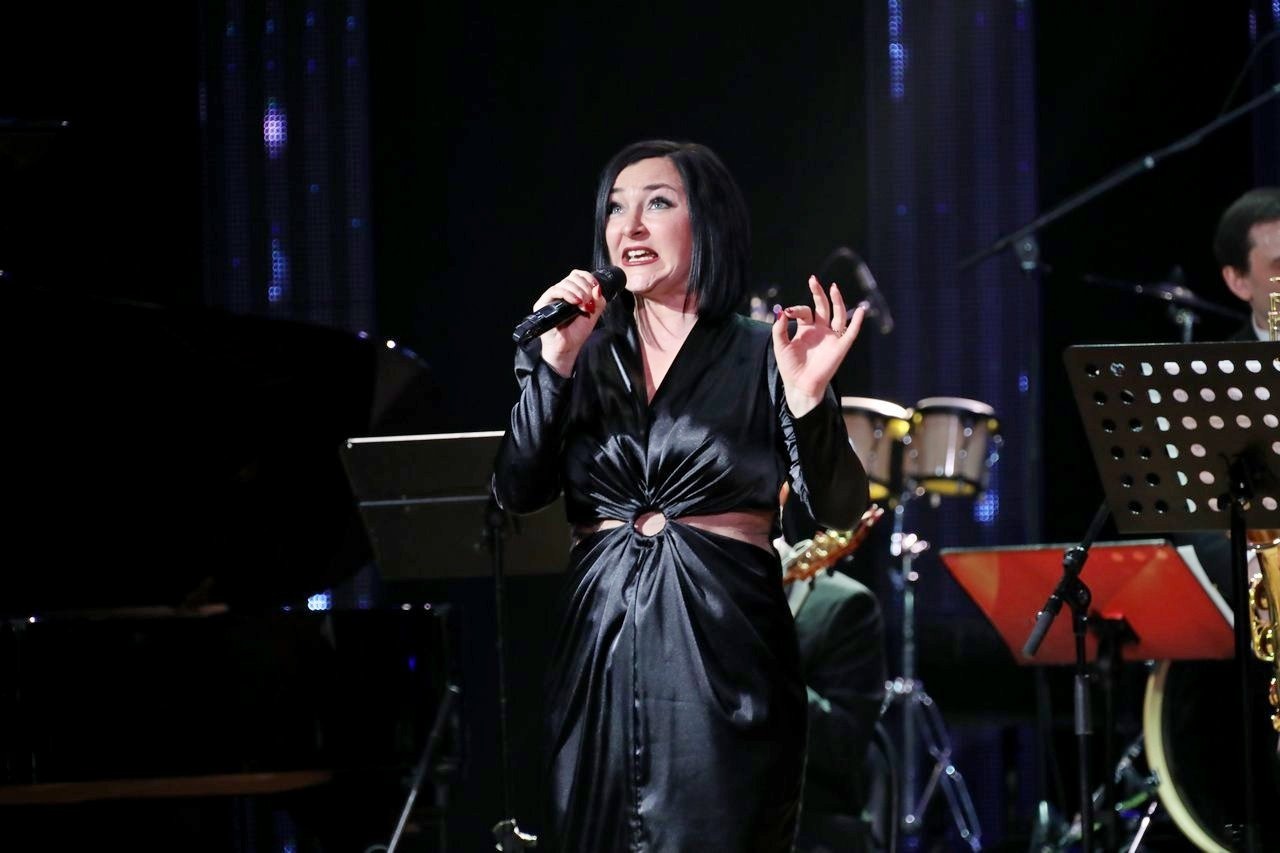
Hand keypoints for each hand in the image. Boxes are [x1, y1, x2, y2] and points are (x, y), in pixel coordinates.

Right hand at [534, 269, 607, 375]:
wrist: (567, 347)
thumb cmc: (577, 332)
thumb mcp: (593, 314)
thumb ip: (598, 300)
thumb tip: (597, 288)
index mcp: (572, 292)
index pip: (578, 275)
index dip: (588, 278)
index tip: (596, 287)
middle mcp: (561, 292)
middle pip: (573, 277)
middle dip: (585, 287)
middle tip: (589, 301)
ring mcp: (551, 297)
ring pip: (565, 283)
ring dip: (578, 291)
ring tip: (583, 304)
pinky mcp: (542, 304)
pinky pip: (554, 291)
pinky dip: (567, 294)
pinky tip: (575, 302)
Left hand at [771, 275, 866, 416]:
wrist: (800, 385)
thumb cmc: (790, 367)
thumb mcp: (780, 345)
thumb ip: (779, 329)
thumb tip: (781, 311)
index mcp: (806, 329)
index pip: (804, 311)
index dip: (796, 309)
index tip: (787, 313)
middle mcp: (820, 330)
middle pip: (822, 307)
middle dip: (818, 293)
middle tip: (813, 280)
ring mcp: (831, 337)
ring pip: (838, 315)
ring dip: (837, 301)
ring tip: (833, 287)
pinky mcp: (840, 347)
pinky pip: (851, 332)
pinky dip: (856, 322)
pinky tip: (860, 310)